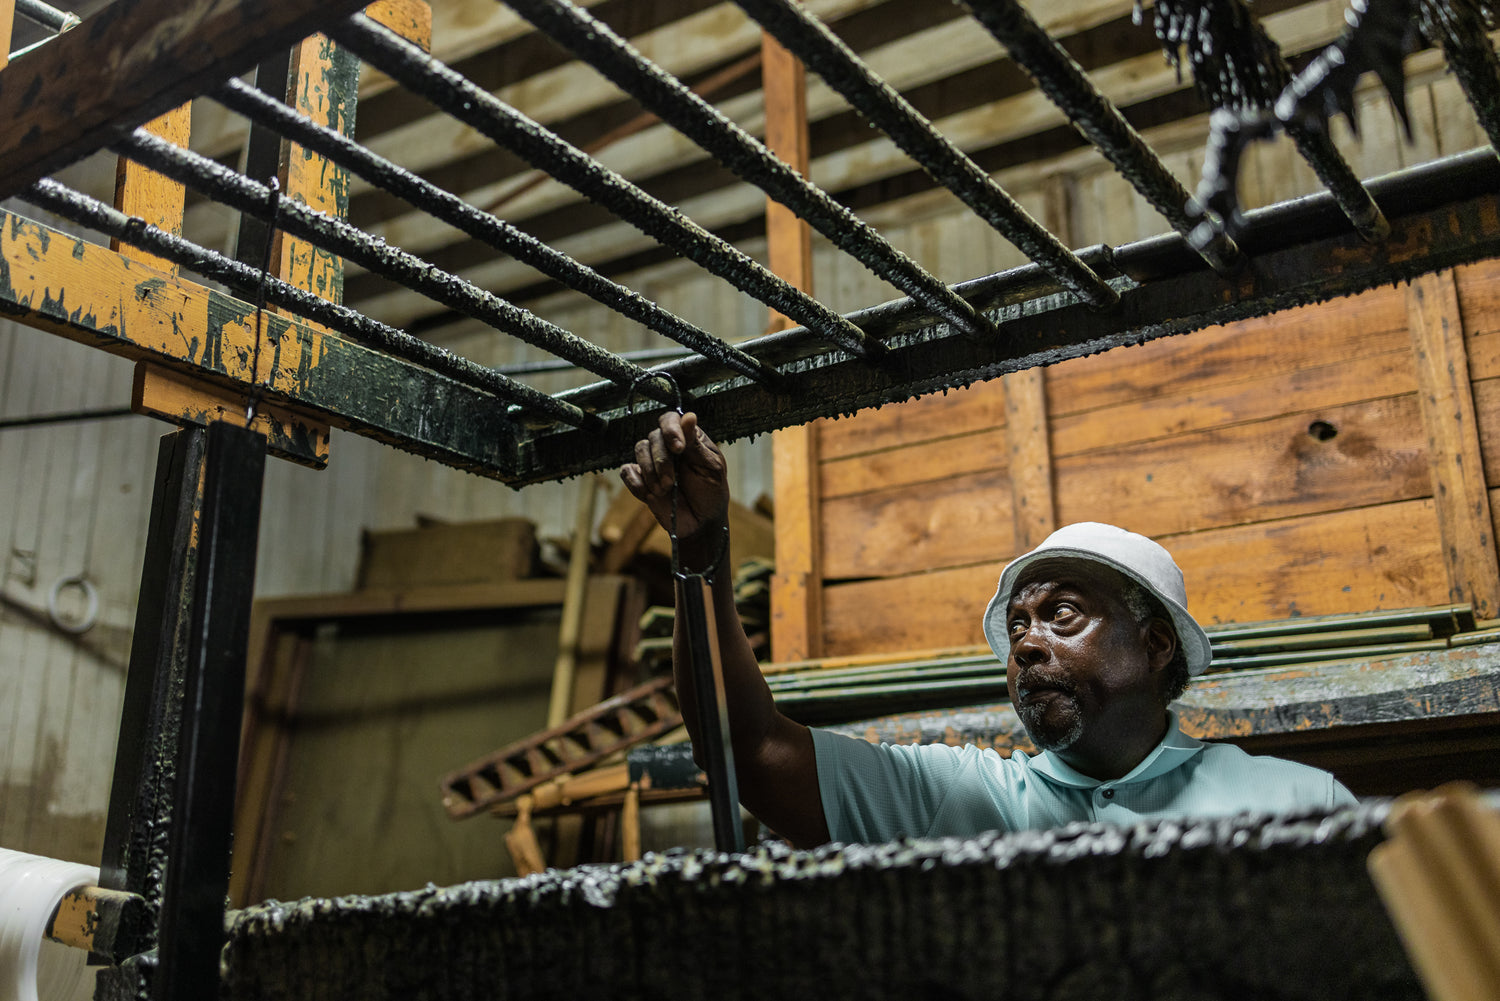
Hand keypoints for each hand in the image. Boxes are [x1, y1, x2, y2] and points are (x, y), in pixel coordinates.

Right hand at [620, 411, 728, 541]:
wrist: (700, 523)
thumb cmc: (711, 493)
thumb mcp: (711, 468)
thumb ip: (696, 443)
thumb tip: (689, 416)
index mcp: (687, 438)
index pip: (670, 420)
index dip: (670, 430)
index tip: (678, 449)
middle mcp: (667, 447)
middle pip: (653, 437)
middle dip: (661, 460)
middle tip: (671, 482)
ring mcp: (652, 463)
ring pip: (639, 451)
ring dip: (651, 472)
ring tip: (665, 490)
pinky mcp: (640, 480)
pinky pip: (627, 472)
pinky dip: (636, 483)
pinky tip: (651, 494)